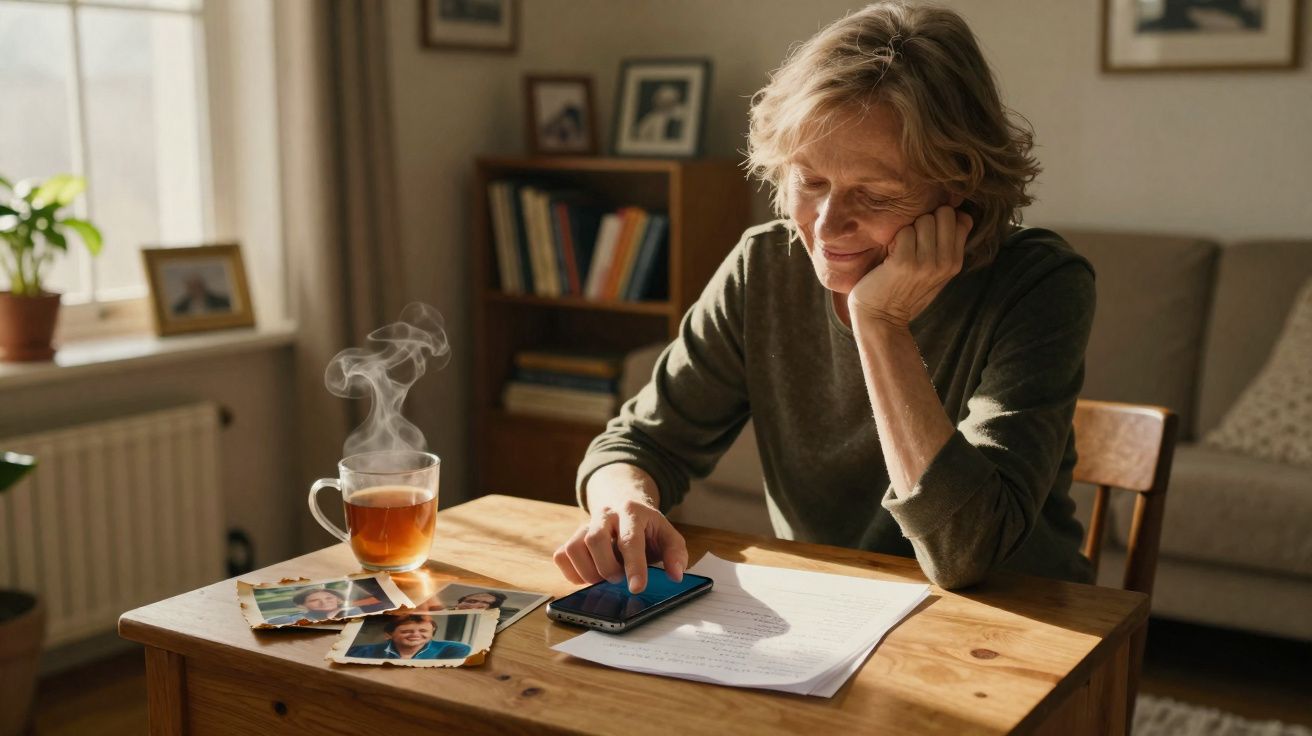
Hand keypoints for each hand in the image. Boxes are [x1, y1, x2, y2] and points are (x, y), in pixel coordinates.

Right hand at [553, 465, 688, 592]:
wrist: (624, 503)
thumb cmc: (646, 526)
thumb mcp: (668, 535)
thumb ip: (676, 554)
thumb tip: (676, 575)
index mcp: (632, 512)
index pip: (630, 540)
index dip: (634, 566)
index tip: (637, 588)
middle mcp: (605, 515)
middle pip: (595, 540)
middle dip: (607, 568)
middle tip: (619, 580)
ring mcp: (585, 525)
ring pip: (573, 548)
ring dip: (588, 572)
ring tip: (604, 578)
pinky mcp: (571, 537)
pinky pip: (562, 556)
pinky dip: (573, 573)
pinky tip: (590, 574)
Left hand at [847, 206, 971, 328]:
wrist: (881, 318)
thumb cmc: (904, 290)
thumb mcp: (936, 270)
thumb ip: (949, 244)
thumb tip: (959, 211)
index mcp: (956, 262)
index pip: (962, 219)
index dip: (941, 219)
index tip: (927, 236)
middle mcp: (946, 262)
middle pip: (944, 213)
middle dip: (925, 220)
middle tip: (911, 241)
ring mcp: (926, 263)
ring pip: (923, 219)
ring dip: (908, 229)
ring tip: (900, 250)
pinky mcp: (904, 262)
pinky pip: (903, 231)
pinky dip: (894, 239)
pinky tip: (890, 255)